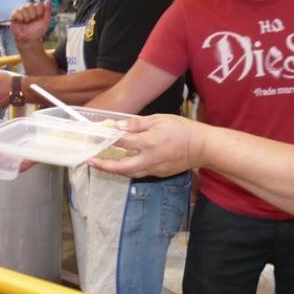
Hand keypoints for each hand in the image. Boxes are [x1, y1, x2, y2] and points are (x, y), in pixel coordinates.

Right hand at [10, 0, 50, 43]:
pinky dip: (20, 18)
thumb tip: (48, 0)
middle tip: (31, 21)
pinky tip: (21, 22)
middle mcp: (28, 8)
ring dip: (27, 18)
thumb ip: (47, 10)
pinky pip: (17, 12)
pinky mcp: (13, 15)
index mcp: (35, 9)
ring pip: (24, 8)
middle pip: (30, 5)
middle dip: (33, 15)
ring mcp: (20, 11)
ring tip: (26, 23)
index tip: (38, 18)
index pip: (38, 4)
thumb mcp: (45, 21)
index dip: (39, 12)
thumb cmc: (37, 31)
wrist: (29, 40)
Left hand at [87, 114, 204, 177]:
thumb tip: (118, 126)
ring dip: (114, 170)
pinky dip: (128, 169)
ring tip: (101, 164)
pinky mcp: (159, 173)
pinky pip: (139, 173)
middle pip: (121, 166)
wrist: (203, 147)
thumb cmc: (182, 130)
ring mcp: (154, 168)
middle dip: (103, 165)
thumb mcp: (160, 119)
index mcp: (149, 142)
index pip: (122, 142)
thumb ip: (137, 123)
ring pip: (129, 173)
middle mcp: (149, 158)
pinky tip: (121, 163)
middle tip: (90, 161)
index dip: (108, 139)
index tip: (96, 136)